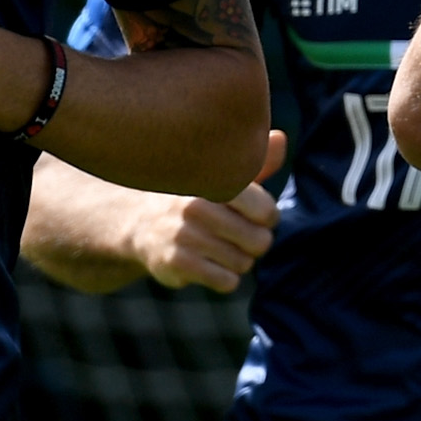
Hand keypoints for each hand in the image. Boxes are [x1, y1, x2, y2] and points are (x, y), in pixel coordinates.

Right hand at [115, 130, 283, 293]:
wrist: (140, 222)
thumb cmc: (195, 198)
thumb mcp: (222, 177)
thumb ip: (256, 163)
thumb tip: (281, 138)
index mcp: (213, 181)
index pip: (266, 211)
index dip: (268, 218)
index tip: (256, 215)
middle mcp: (197, 206)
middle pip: (260, 241)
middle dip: (256, 242)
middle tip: (239, 236)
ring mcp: (184, 235)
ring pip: (244, 263)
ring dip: (239, 261)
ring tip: (221, 248)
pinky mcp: (176, 263)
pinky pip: (226, 281)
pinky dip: (225, 278)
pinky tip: (210, 264)